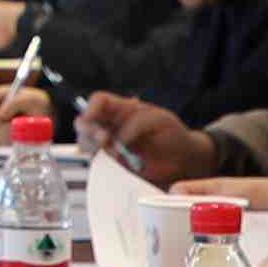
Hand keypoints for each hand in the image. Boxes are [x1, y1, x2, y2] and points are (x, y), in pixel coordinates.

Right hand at [81, 95, 208, 179]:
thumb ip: (136, 125)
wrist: (182, 161)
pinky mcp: (113, 165)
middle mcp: (111, 126)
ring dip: (93, 148)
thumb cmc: (172, 134)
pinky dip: (101, 165)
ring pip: (86, 144)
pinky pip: (98, 164)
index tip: (92, 118)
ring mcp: (110, 146)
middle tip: (104, 139)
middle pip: (84, 123)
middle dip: (88, 130)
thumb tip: (116, 139)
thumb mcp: (158, 120)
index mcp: (121, 109)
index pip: (98, 101)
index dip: (91, 108)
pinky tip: (117, 164)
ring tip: (114, 154)